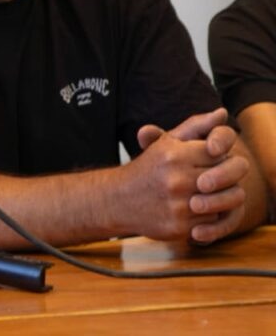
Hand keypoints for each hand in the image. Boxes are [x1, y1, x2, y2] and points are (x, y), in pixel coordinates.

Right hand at [134, 108, 246, 243]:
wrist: (118, 200)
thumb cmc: (148, 168)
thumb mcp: (167, 142)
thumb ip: (196, 125)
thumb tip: (222, 113)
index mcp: (173, 155)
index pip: (218, 153)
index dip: (216, 157)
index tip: (206, 160)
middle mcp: (175, 179)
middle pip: (222, 178)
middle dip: (218, 178)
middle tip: (206, 179)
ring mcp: (178, 205)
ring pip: (221, 201)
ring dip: (215, 198)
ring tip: (200, 194)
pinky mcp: (179, 226)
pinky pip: (211, 221)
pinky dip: (207, 215)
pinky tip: (192, 209)